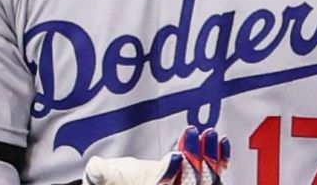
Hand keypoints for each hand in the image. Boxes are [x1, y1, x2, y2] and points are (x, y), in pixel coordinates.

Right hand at [84, 126, 230, 184]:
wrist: (126, 182)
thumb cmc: (113, 181)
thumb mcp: (104, 177)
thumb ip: (102, 173)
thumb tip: (95, 167)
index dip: (168, 176)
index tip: (175, 158)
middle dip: (193, 162)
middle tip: (193, 135)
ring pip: (204, 182)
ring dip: (208, 158)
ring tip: (208, 135)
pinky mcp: (197, 182)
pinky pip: (213, 176)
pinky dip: (219, 160)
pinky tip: (221, 143)